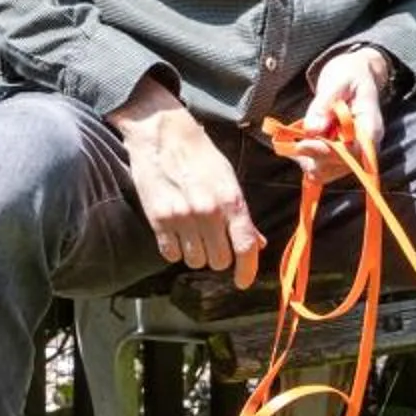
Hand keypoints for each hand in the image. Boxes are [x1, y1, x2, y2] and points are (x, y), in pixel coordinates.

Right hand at [109, 76, 263, 289]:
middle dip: (219, 258)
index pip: (245, 247)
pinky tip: (176, 234)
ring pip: (194, 261)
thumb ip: (242, 215)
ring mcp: (181, 217)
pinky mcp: (158, 219)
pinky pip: (171, 254)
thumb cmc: (200, 154)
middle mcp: (208, 212)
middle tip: (213, 243)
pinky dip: (175, 250)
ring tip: (193, 234)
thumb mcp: (228, 179)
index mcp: (231, 200)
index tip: (243, 281)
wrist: (162, 134)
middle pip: (219, 261)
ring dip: (196, 254)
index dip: (247, 271)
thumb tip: (258, 243)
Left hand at [284, 46, 393, 187]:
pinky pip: (321, 167)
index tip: (302, 144)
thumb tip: (312, 130)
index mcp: (370, 127)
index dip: (327, 152)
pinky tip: (297, 143)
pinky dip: (305, 158)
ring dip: (307, 159)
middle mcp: (364, 146)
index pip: (352, 151)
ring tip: (294, 140)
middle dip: (313, 156)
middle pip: (338, 166)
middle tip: (294, 140)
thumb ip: (324, 105)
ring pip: (327, 172)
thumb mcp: (337, 82)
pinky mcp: (339, 154)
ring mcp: (352, 153)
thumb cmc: (349, 74)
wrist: (353, 73)